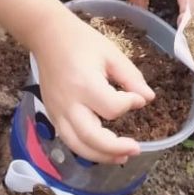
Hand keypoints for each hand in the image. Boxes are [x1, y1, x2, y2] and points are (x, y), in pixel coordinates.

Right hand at [31, 12, 154, 163]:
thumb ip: (131, 78)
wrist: (47, 37)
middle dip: (115, 147)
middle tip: (136, 148)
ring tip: (122, 157)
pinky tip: (102, 150)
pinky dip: (86, 149)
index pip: (112, 108)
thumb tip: (147, 99)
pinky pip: (68, 139)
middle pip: (91, 137)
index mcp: (84, 83)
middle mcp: (68, 102)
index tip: (136, 97)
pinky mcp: (52, 115)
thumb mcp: (111, 54)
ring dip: (101, 156)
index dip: (129, 105)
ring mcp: (57, 111)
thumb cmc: (81, 43)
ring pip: (77, 145)